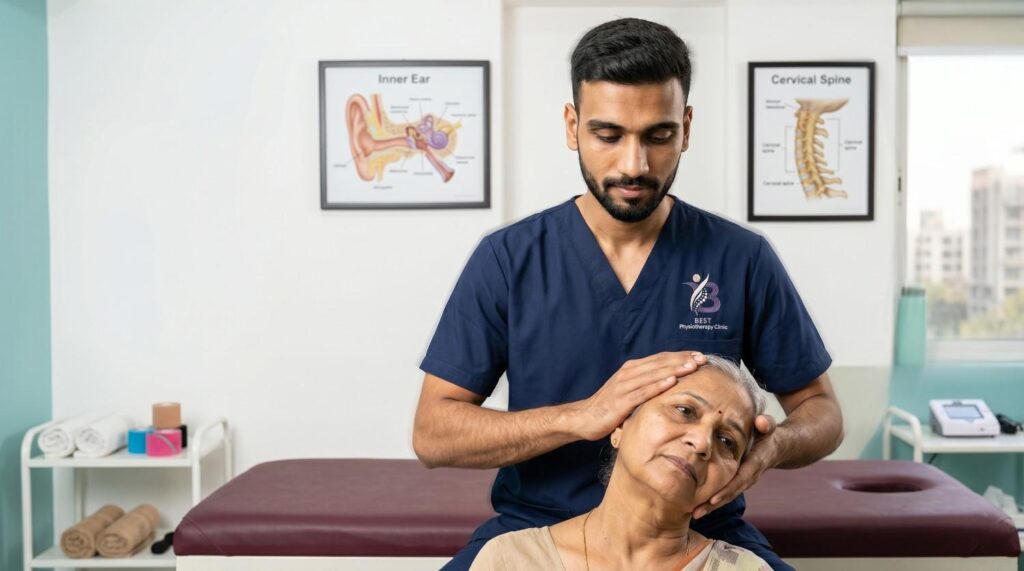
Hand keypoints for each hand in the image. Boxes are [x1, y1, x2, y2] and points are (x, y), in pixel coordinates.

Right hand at [572, 351, 706, 440]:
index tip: (699, 355)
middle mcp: (628, 373)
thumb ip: (645, 384)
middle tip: (702, 359)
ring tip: (692, 367)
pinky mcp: (620, 401)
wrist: (584, 417)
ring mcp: (624, 386)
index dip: (680, 356)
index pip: (660, 358)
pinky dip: (657, 385)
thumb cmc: (609, 406)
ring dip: (674, 369)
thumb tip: (668, 382)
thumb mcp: (629, 390)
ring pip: (653, 374)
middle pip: (660, 363)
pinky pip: (642, 392)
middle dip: (682, 360)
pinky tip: (671, 382)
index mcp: (632, 369)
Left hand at [692, 414, 778, 518]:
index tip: (713, 499)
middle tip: (696, 513)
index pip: (740, 479)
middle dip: (714, 504)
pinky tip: (698, 507)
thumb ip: (766, 424)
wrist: (776, 447)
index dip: (727, 489)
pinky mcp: (737, 482)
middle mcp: (749, 476)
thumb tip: (762, 422)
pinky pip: (725, 493)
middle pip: (731, 493)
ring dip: (711, 507)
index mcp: (755, 463)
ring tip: (694, 515)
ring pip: (727, 496)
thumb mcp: (769, 427)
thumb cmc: (767, 434)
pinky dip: (713, 502)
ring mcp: (743, 481)